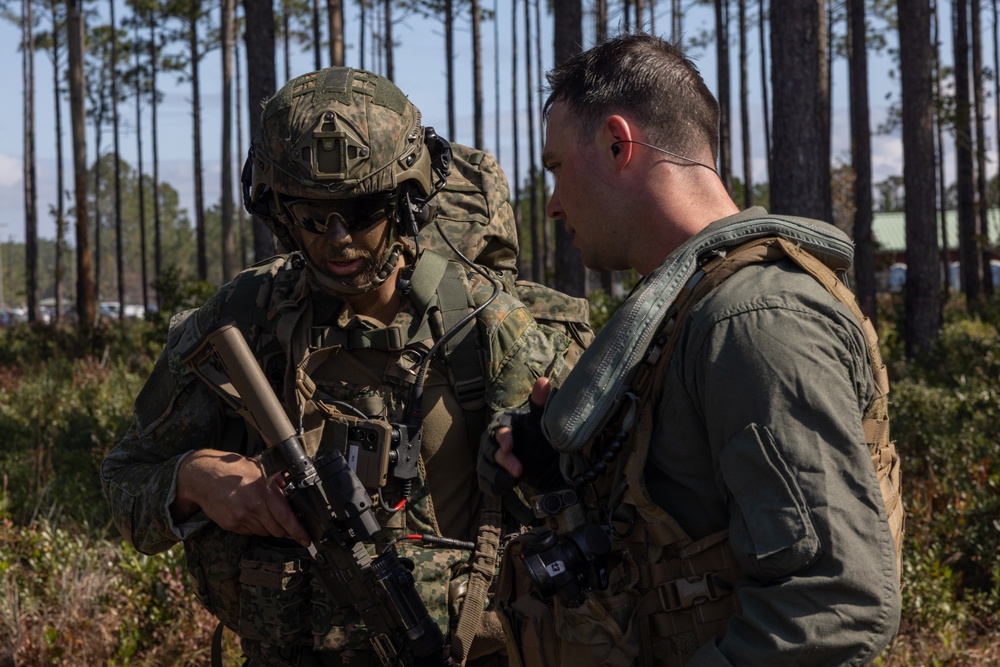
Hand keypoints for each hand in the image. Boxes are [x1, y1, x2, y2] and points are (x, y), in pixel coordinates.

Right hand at [172, 449, 310, 546]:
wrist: (202, 476)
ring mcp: (241, 517)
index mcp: (264, 490)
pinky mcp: (230, 524)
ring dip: (267, 527)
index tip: (306, 539)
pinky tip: (248, 513)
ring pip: (263, 532)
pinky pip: (249, 532)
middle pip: (276, 530)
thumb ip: (275, 480)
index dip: (298, 531)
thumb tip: (290, 487)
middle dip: (284, 530)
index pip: (285, 516)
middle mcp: (253, 505)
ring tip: (261, 511)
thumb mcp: (257, 468)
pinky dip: (253, 526)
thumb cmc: (231, 469)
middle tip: (286, 525)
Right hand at [494, 377, 551, 477]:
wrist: (538, 461)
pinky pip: (486, 482)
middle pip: (490, 449)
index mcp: (503, 423)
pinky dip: (496, 486)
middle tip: (519, 470)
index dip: (502, 436)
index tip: (509, 445)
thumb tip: (544, 381)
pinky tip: (508, 487)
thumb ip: (540, 402)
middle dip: (503, 460)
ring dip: (500, 476)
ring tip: (515, 480)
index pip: (498, 427)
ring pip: (486, 467)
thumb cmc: (536, 435)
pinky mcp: (487, 475)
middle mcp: (491, 439)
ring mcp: (487, 458)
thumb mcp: (540, 421)